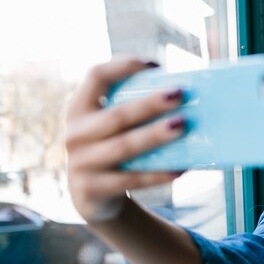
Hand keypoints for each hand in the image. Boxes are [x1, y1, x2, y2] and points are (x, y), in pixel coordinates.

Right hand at [65, 58, 184, 223]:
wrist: (90, 197)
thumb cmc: (112, 149)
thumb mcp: (112, 127)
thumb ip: (135, 109)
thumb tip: (187, 92)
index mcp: (80, 109)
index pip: (96, 76)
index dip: (123, 66)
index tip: (155, 65)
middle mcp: (75, 134)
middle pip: (117, 115)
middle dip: (149, 104)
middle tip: (180, 94)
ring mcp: (80, 163)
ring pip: (123, 147)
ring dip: (154, 136)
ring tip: (183, 126)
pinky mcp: (91, 190)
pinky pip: (130, 180)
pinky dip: (157, 175)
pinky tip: (180, 169)